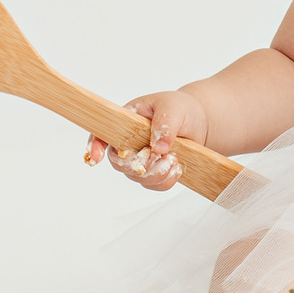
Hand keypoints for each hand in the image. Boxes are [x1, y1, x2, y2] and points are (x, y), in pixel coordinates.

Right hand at [84, 89, 207, 191]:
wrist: (199, 121)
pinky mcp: (155, 173)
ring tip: (173, 158)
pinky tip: (177, 166)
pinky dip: (166, 179)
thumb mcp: (173, 107)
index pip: (102, 135)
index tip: (96, 158)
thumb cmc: (180, 108)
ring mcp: (141, 160)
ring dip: (156, 173)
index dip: (95, 146)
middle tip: (159, 155)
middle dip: (137, 164)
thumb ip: (164, 123)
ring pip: (137, 177)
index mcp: (126, 122)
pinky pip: (155, 185)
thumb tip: (158, 146)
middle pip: (118, 163)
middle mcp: (129, 143)